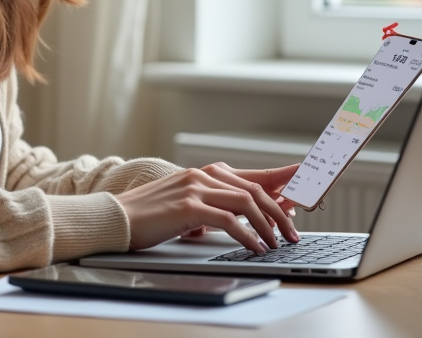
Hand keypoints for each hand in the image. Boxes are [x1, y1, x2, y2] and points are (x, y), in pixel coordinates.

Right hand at [115, 163, 300, 253]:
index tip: (305, 189)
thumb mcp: (184, 207)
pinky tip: (255, 246)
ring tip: (278, 242)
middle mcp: (203, 175)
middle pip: (255, 189)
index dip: (281, 182)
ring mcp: (196, 188)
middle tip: (292, 232)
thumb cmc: (149, 217)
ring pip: (246, 202)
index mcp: (204, 174)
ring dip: (268, 224)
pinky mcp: (188, 206)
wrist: (116, 217)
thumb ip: (212, 208)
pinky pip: (229, 220)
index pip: (252, 176)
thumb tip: (241, 222)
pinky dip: (248, 235)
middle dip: (280, 211)